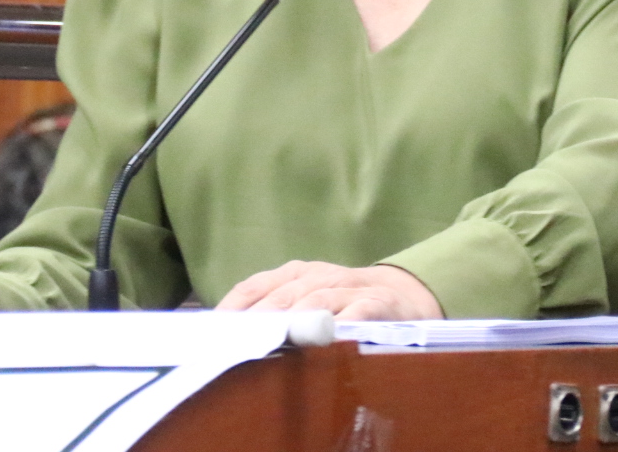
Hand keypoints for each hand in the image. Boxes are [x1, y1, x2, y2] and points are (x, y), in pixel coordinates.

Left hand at [214, 261, 442, 320]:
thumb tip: (225, 336)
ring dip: (294, 322)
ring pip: (316, 302)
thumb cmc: (342, 306)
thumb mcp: (305, 302)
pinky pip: (358, 312)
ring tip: (273, 342)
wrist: (404, 296)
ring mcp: (349, 288)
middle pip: (282, 297)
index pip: (255, 286)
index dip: (233, 308)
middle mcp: (319, 276)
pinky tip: (327, 339)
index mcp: (295, 274)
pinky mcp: (378, 303)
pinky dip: (342, 324)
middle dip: (258, 321)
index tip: (213, 332)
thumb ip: (272, 313)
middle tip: (237, 345)